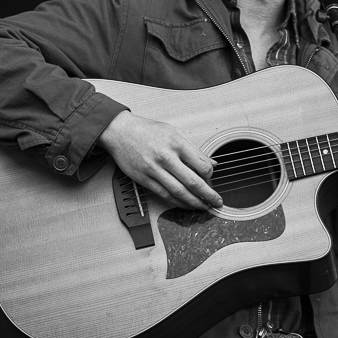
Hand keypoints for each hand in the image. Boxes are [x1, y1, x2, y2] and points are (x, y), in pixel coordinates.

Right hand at [97, 111, 221, 210]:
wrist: (120, 131)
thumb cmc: (148, 130)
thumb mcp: (175, 132)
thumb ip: (194, 149)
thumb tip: (212, 163)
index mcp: (177, 143)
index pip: (201, 165)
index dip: (210, 175)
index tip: (212, 178)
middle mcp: (166, 157)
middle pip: (192, 182)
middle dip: (208, 195)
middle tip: (217, 201)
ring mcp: (153, 169)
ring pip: (178, 192)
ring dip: (193, 202)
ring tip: (204, 206)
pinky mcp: (143, 179)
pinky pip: (163, 194)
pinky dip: (176, 202)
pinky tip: (185, 205)